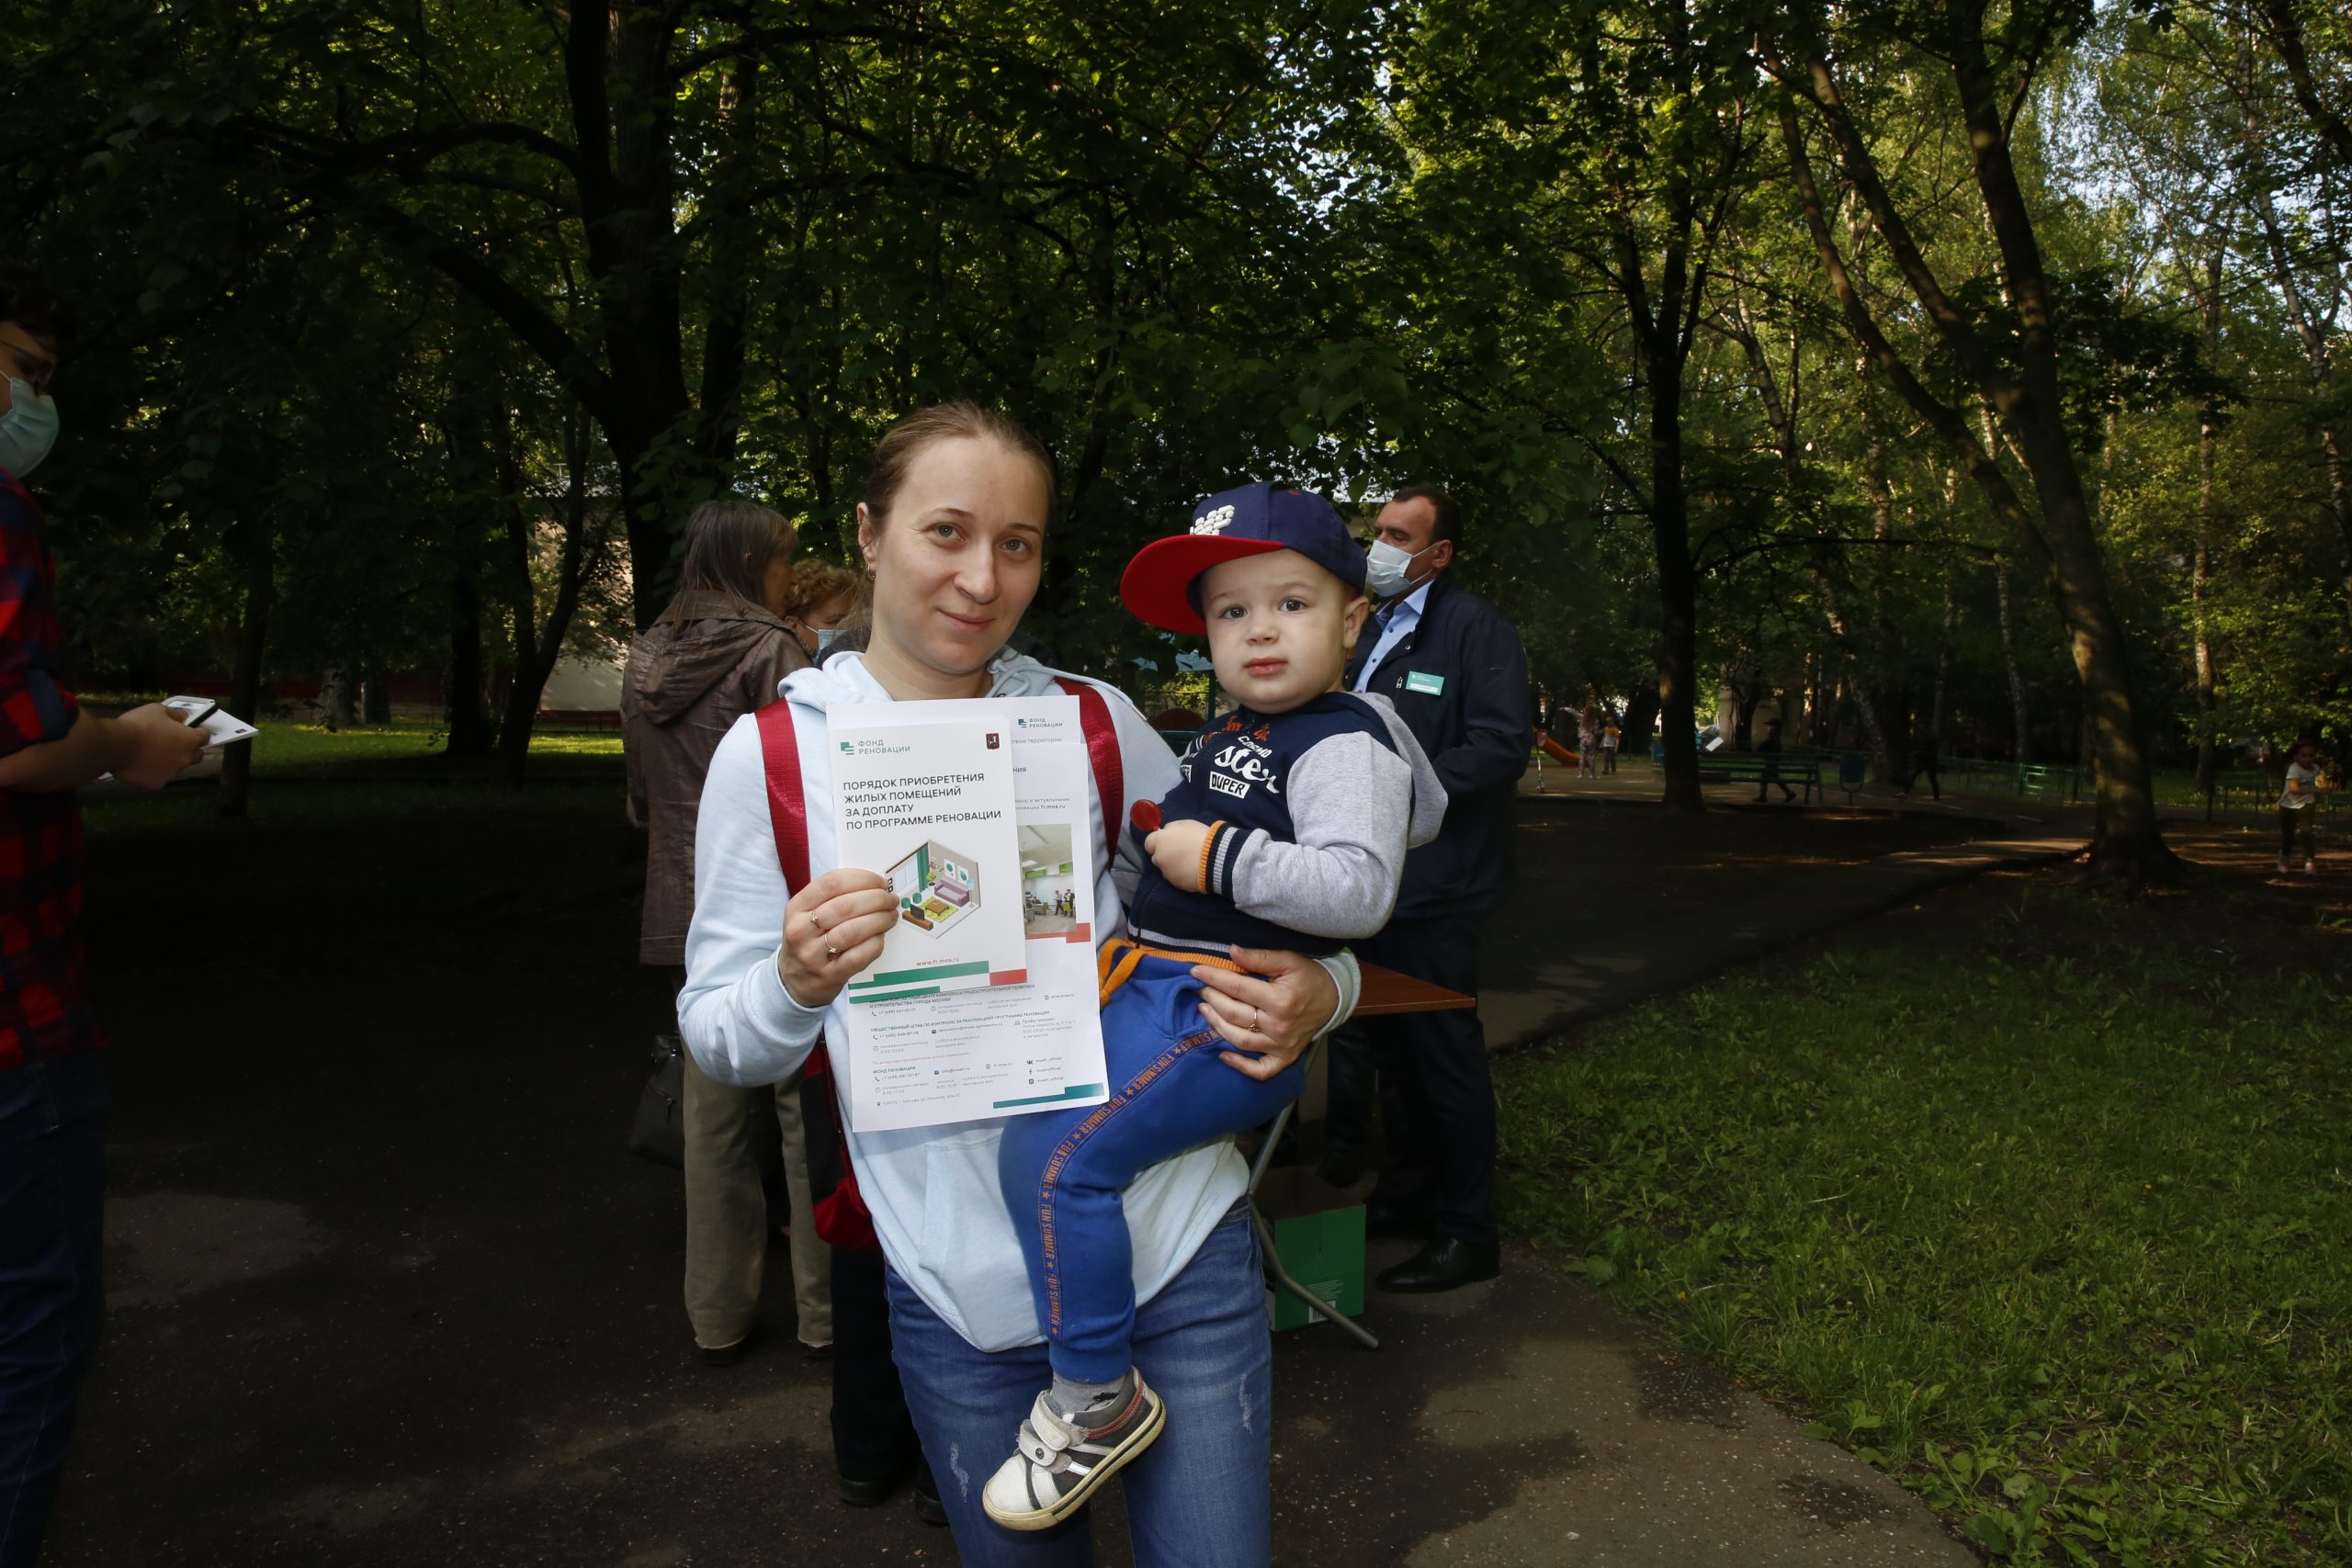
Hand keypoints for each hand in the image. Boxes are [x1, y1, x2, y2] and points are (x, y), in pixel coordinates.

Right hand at [111, 704, 212, 788]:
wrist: (116, 745)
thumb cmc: (139, 724)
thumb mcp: (158, 710)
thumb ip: (175, 715)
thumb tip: (182, 718)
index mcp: (190, 740)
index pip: (204, 736)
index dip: (196, 731)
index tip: (188, 729)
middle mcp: (186, 759)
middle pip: (195, 755)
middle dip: (187, 749)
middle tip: (170, 742)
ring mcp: (172, 774)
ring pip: (176, 767)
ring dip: (169, 760)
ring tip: (150, 753)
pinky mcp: (157, 784)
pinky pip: (159, 776)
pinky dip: (153, 771)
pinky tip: (140, 763)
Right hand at [776, 868, 896, 1009]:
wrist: (794, 981)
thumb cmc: (808, 941)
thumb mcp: (806, 914)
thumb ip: (834, 897)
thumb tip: (875, 886)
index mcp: (796, 908)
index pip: (831, 883)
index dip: (862, 879)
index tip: (879, 882)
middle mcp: (800, 930)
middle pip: (845, 906)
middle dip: (876, 899)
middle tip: (890, 899)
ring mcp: (812, 955)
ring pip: (853, 930)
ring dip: (879, 919)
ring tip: (890, 916)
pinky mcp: (828, 975)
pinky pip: (858, 956)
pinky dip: (875, 943)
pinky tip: (880, 937)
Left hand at [1144, 818, 1211, 891]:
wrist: (1215, 858)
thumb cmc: (1200, 836)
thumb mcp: (1185, 824)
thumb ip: (1171, 828)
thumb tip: (1165, 831)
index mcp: (1159, 842)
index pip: (1148, 843)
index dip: (1158, 842)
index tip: (1168, 842)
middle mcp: (1159, 859)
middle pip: (1157, 857)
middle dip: (1165, 855)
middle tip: (1181, 852)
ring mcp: (1167, 873)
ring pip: (1166, 869)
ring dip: (1174, 866)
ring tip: (1189, 862)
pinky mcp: (1177, 884)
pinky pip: (1177, 878)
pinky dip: (1182, 875)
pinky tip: (1193, 870)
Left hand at [1194, 944, 1340, 1080]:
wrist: (1334, 999)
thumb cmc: (1309, 977)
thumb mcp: (1288, 960)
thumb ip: (1259, 957)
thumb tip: (1231, 950)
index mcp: (1280, 1000)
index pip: (1237, 988)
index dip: (1213, 977)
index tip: (1196, 970)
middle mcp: (1279, 1026)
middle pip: (1234, 1014)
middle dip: (1212, 999)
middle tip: (1200, 989)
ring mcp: (1281, 1045)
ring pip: (1240, 1040)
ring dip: (1217, 1026)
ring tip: (1204, 1011)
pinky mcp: (1285, 1058)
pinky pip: (1260, 1070)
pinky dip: (1239, 1065)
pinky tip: (1222, 1054)